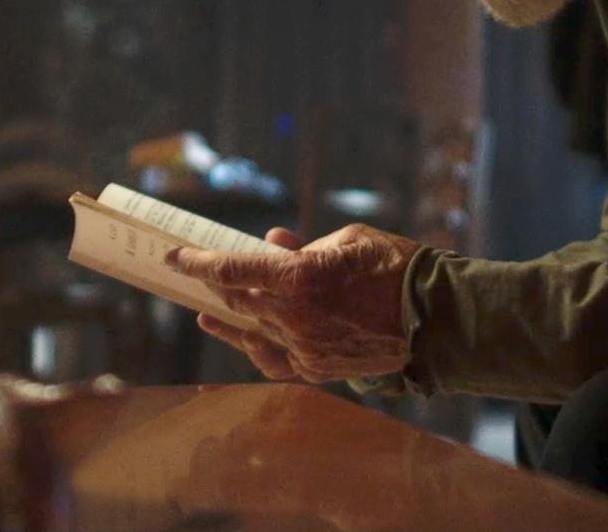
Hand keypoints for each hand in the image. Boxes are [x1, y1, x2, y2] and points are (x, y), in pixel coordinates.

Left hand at [167, 224, 419, 382]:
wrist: (433, 317)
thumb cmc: (394, 267)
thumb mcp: (349, 240)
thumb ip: (304, 246)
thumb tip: (269, 245)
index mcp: (300, 277)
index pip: (232, 269)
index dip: (197, 262)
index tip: (174, 256)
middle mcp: (295, 316)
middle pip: (238, 299)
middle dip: (213, 284)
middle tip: (193, 274)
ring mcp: (304, 347)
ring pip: (251, 332)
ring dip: (226, 320)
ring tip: (205, 313)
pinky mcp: (317, 368)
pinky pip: (274, 358)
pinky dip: (257, 345)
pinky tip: (245, 338)